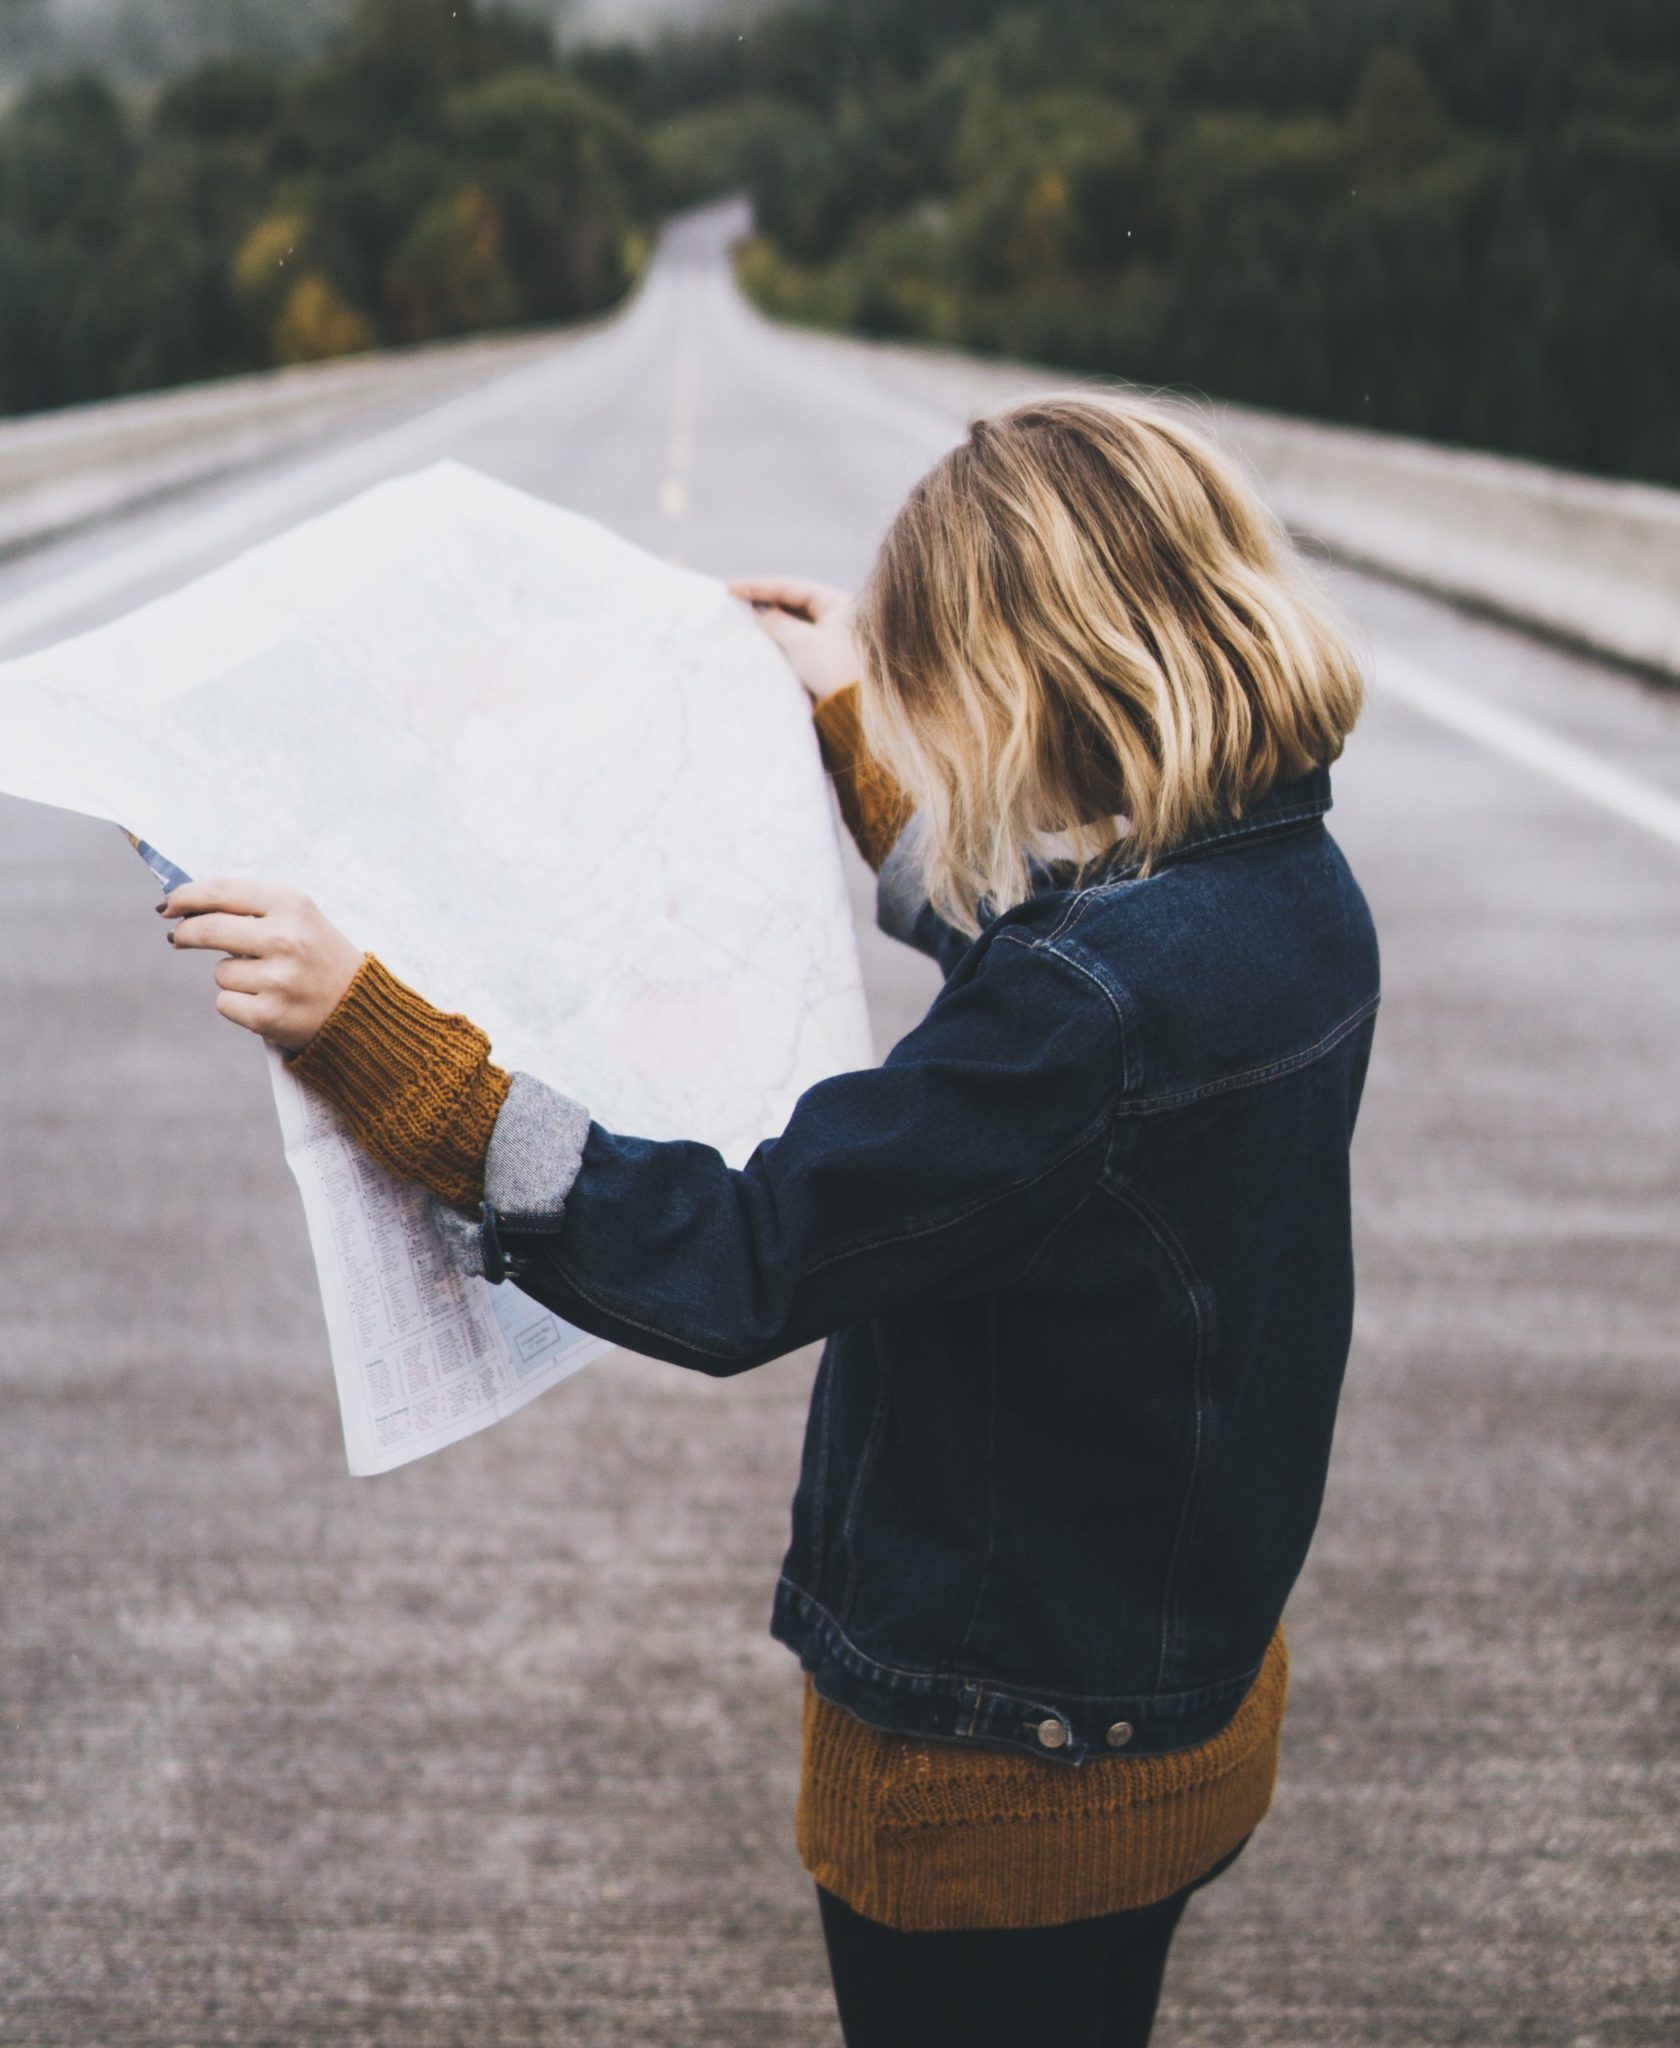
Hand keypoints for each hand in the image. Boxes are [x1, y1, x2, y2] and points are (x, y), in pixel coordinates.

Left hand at [160, 879, 364, 1053]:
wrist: (361, 1009)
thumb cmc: (320, 958)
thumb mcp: (299, 919)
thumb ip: (249, 908)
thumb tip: (182, 907)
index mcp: (293, 905)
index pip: (223, 892)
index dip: (187, 897)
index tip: (169, 905)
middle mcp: (285, 938)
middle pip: (208, 929)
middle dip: (186, 933)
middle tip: (178, 938)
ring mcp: (278, 978)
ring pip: (220, 972)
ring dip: (232, 977)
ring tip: (268, 981)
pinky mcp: (269, 1014)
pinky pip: (225, 1003)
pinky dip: (239, 1005)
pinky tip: (268, 1002)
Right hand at [728, 574, 861, 703]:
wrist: (856, 709)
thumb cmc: (834, 669)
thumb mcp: (801, 641)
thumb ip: (777, 622)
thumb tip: (760, 613)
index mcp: (836, 603)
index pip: (791, 588)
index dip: (758, 587)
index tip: (730, 588)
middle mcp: (836, 615)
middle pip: (792, 602)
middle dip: (763, 602)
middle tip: (733, 601)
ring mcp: (832, 636)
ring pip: (794, 622)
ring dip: (770, 621)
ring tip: (743, 618)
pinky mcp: (825, 657)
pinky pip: (798, 640)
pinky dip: (780, 638)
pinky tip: (762, 639)